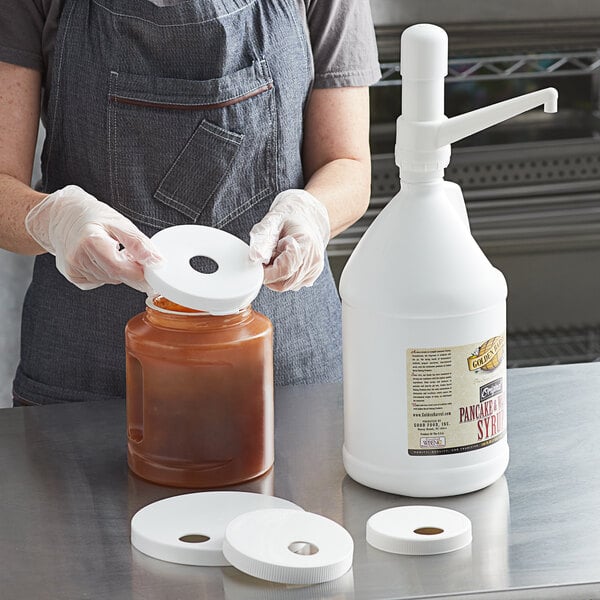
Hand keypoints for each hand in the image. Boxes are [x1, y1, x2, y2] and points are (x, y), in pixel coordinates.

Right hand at [25, 185, 161, 292]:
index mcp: (91, 242)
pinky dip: (106, 273)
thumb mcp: (119, 222)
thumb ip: (138, 243)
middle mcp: (78, 258)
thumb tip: (157, 261)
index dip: (140, 274)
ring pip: (109, 280)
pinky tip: (101, 258)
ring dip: (118, 270)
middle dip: (130, 269)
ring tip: (112, 250)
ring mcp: (73, 269)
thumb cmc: (90, 215)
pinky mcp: (73, 276)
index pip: (121, 269)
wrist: (60, 216)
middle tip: (130, 253)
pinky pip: (99, 281)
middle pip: (116, 276)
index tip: (152, 273)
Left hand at [249, 189, 329, 291]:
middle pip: (286, 282)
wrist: (307, 217)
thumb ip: (263, 239)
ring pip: (288, 286)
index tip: (262, 258)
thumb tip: (255, 257)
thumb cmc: (289, 217)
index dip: (268, 269)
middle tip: (266, 257)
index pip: (285, 269)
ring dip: (276, 276)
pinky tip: (283, 262)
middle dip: (270, 274)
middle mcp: (314, 260)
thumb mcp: (272, 221)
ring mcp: (314, 270)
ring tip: (276, 257)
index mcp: (306, 244)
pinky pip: (291, 285)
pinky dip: (283, 278)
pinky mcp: (312, 277)